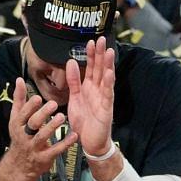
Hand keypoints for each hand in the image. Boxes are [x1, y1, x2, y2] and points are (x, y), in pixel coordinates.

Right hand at [3, 77, 76, 180]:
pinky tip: (74, 135)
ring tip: (62, 117)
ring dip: (52, 127)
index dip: (29, 107)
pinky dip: (65, 143)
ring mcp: (33, 148)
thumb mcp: (16, 119)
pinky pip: (55, 150)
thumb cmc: (20, 137)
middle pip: (32, 124)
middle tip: (53, 104)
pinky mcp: (44, 158)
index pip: (22, 115)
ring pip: (42, 137)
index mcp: (17, 125)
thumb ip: (19, 100)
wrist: (19, 166)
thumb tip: (18, 79)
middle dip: (42, 114)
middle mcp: (24, 136)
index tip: (38, 98)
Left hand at [65, 38, 116, 156]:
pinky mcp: (106, 108)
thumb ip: (73, 81)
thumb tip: (71, 61)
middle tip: (102, 38)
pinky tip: (108, 73)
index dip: (91, 54)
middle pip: (100, 69)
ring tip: (109, 51)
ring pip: (106, 78)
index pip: (91, 67)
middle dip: (101, 54)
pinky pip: (107, 94)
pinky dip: (108, 83)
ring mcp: (104, 98)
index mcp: (89, 87)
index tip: (90, 41)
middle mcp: (98, 90)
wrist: (89, 142)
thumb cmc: (83, 120)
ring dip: (108, 65)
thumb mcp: (74, 97)